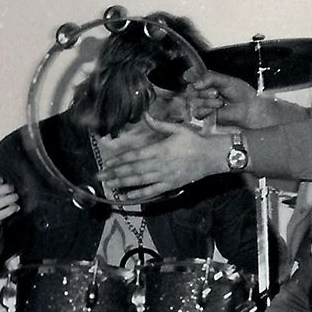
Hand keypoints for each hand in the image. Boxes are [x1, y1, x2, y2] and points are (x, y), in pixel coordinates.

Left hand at [104, 118, 226, 198]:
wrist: (212, 156)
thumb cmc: (195, 140)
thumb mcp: (177, 129)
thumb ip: (159, 125)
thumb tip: (145, 115)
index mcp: (160, 149)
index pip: (136, 155)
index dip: (120, 160)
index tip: (107, 162)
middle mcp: (160, 164)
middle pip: (134, 170)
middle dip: (115, 173)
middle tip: (100, 176)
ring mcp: (165, 177)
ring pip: (140, 181)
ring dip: (122, 184)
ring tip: (108, 185)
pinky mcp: (170, 185)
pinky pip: (152, 191)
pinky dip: (138, 194)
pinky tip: (126, 196)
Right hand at [183, 72, 284, 128]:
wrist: (248, 107)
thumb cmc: (240, 92)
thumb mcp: (225, 80)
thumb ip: (209, 78)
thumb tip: (195, 84)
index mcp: (206, 80)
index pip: (190, 76)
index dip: (188, 76)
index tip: (190, 77)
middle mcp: (202, 91)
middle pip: (190, 90)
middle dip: (202, 91)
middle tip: (216, 92)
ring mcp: (202, 103)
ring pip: (193, 101)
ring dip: (206, 101)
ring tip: (220, 102)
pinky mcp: (204, 115)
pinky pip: (197, 112)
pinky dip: (205, 110)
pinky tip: (215, 109)